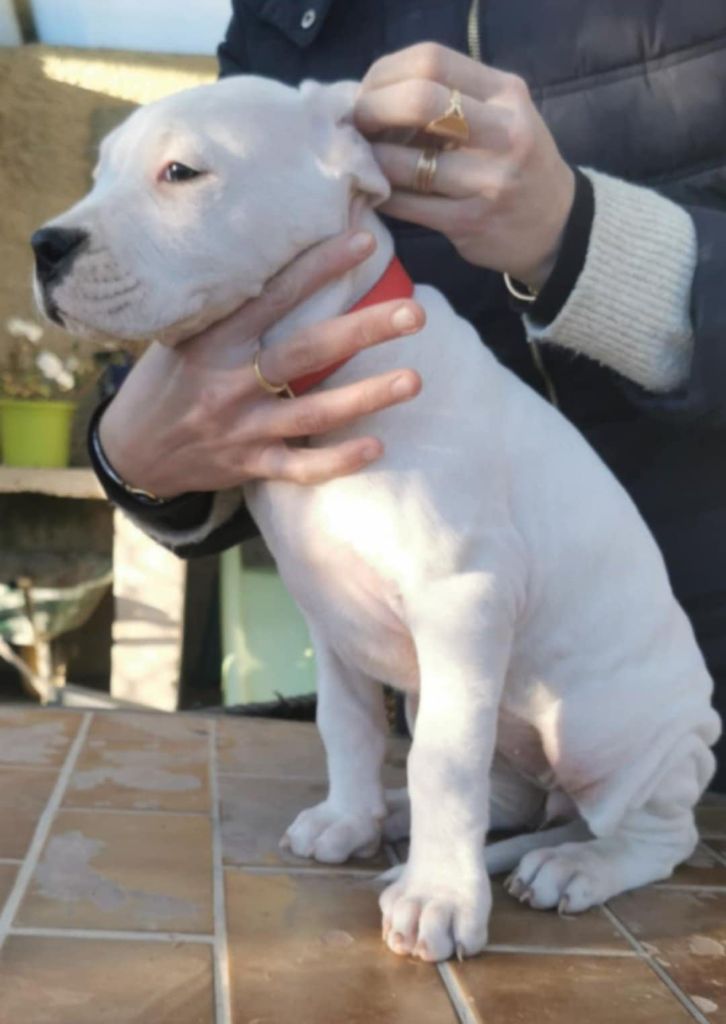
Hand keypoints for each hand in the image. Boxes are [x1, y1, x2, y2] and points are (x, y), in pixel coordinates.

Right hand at [99, 231, 422, 497]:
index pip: (275, 296)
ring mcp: (242, 428)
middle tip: (414, 314)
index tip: (364, 242)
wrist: (133, 452)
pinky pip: (299, 467)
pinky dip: (337, 461)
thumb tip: (285, 263)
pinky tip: (377, 446)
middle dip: (362, 332)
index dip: (320, 267)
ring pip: (312, 413)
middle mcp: (230, 383)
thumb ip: (231, 312)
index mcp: (214, 341)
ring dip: (366, 397)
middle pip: (306, 352)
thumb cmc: (167, 382)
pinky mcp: (249, 466)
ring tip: (413, 380)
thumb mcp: (185, 337)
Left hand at [354, 43, 574, 289]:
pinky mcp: (470, 222)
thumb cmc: (516, 162)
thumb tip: (375, 91)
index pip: (432, 61)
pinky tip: (378, 192)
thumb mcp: (501, 115)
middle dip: (373, 110)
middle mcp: (503, 132)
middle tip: (356, 125)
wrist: (557, 225)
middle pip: (419, 101)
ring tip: (363, 159)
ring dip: (373, 160)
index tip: (368, 91)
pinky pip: (410, 206)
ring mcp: (488, 181)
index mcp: (506, 94)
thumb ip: (451, 97)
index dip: (386, 73)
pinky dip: (384, 197)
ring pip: (407, 163)